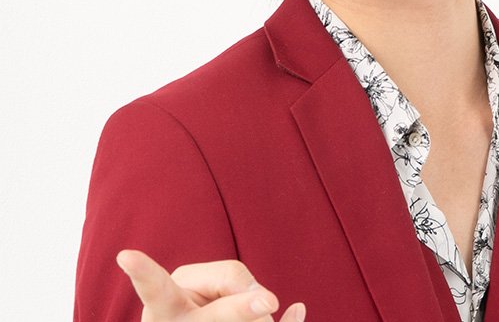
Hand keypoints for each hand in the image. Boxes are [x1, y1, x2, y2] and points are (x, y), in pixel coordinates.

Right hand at [116, 249, 305, 321]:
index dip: (143, 272)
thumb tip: (266, 302)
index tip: (126, 255)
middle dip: (243, 307)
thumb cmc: (192, 309)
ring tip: (245, 313)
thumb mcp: (192, 290)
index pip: (155, 289)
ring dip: (259, 314)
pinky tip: (299, 310)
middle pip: (219, 316)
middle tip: (270, 300)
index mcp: (164, 306)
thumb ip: (227, 279)